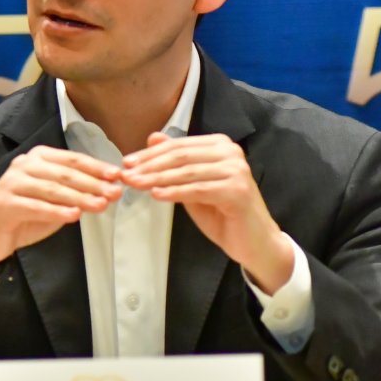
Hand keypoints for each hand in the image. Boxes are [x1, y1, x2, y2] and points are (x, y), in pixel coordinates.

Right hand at [0, 146, 122, 287]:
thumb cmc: (22, 215)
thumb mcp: (52, 202)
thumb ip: (74, 195)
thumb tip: (105, 193)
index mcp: (38, 158)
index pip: (73, 159)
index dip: (96, 167)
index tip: (117, 176)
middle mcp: (24, 165)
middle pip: (65, 173)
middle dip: (93, 183)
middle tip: (114, 192)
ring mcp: (13, 183)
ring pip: (53, 189)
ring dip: (80, 197)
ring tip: (100, 205)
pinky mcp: (5, 204)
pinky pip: (36, 206)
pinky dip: (56, 211)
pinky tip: (74, 216)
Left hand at [120, 132, 294, 293]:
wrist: (254, 243)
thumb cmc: (223, 214)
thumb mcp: (193, 185)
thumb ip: (176, 163)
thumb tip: (153, 137)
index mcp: (220, 145)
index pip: (178, 146)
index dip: (150, 154)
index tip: (126, 163)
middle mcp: (230, 152)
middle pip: (181, 155)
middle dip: (149, 165)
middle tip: (126, 174)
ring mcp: (236, 170)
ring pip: (187, 171)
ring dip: (157, 178)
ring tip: (135, 185)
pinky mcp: (237, 190)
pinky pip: (198, 189)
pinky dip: (175, 192)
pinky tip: (156, 195)